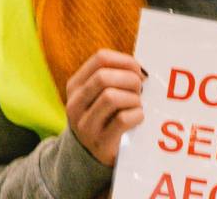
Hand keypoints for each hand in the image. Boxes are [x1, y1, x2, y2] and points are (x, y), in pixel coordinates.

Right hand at [66, 49, 145, 166]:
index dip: (125, 61)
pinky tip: (137, 118)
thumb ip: (114, 77)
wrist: (89, 157)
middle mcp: (75, 104)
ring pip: (111, 97)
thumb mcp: (98, 95)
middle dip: (130, 80)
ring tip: (137, 105)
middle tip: (140, 90)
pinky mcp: (100, 142)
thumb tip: (141, 69)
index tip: (138, 71)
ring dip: (133, 99)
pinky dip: (137, 115)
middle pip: (104, 77)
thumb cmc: (104, 117)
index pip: (101, 58)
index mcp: (75, 86)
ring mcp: (85, 125)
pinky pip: (122, 119)